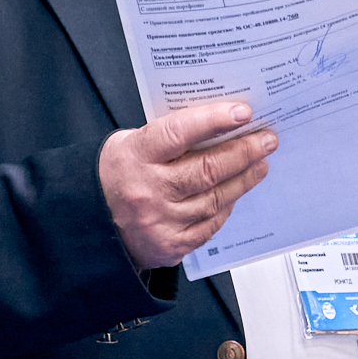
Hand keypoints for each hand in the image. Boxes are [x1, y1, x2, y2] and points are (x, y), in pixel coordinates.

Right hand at [99, 102, 275, 270]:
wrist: (90, 223)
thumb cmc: (116, 175)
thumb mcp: (130, 144)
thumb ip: (169, 136)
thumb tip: (218, 124)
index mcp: (135, 156)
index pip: (179, 132)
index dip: (213, 120)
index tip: (243, 113)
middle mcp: (147, 190)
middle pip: (207, 169)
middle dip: (243, 152)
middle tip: (266, 140)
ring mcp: (160, 221)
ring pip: (215, 198)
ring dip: (243, 180)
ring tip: (260, 164)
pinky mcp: (169, 246)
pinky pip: (209, 225)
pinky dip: (226, 207)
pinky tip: (236, 193)